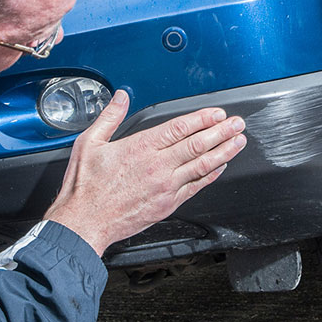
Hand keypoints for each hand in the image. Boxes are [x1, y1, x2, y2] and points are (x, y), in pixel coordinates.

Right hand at [44, 90, 246, 255]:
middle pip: (197, 144)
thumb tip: (121, 97)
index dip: (203, 119)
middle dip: (221, 132)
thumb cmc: (85, 187)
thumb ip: (110, 117)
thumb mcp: (89, 143)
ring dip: (223, 152)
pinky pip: (196, 187)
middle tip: (237, 123)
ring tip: (238, 142)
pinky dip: (211, 175)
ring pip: (202, 166)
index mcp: (140, 148)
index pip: (180, 128)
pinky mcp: (167, 204)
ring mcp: (165, 187)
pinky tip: (220, 167)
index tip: (217, 113)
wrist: (84, 223)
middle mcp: (157, 166)